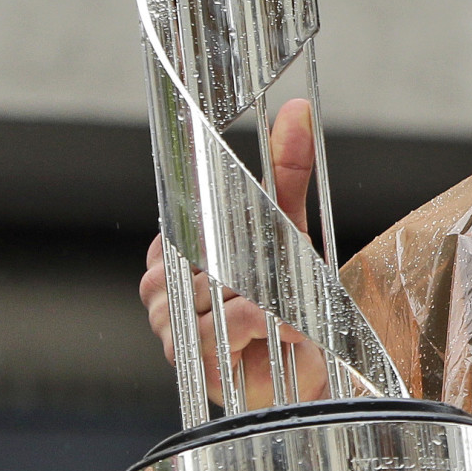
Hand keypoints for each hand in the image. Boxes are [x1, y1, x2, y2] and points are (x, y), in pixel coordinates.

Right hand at [139, 99, 328, 405]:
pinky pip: (229, 324)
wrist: (310, 358)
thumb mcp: (288, 221)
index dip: (218, 222)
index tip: (248, 229)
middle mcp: (161, 290)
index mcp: (172, 252)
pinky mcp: (196, 362)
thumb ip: (286, 169)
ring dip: (260, 292)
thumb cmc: (287, 292)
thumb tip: (296, 108)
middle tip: (277, 272)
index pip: (180, 222)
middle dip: (248, 263)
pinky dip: (265, 318)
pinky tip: (283, 320)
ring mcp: (172, 328)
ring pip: (213, 291)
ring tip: (282, 298)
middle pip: (199, 257)